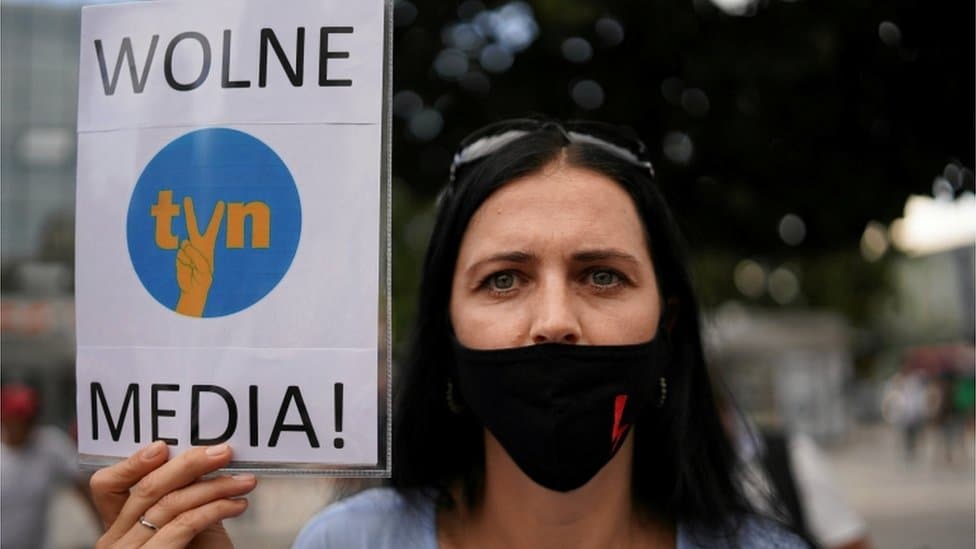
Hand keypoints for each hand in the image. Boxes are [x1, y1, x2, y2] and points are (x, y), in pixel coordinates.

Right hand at [90, 441, 255, 548]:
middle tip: (224, 452)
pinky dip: (215, 509)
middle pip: (146, 490)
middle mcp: (114, 543)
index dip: (131, 463)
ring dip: (215, 486)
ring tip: (245, 481)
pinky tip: (238, 504)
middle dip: (190, 464)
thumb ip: (179, 499)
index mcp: (116, 529)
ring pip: (169, 505)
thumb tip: (201, 457)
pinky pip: (183, 526)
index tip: (164, 446)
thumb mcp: (181, 526)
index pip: (106, 486)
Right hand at [175, 198, 224, 316]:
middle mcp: (197, 245)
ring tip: (193, 264)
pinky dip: (184, 262)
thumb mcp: (204, 268)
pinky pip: (180, 256)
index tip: (221, 203)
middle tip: (186, 198)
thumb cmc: (203, 280)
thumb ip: (194, 254)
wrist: (192, 289)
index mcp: (208, 246)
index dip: (217, 216)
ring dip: (189, 254)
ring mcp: (186, 250)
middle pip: (193, 226)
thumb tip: (183, 242)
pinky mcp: (178, 256)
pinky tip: (188, 269)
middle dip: (190, 212)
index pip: (213, 227)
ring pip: (185, 243)